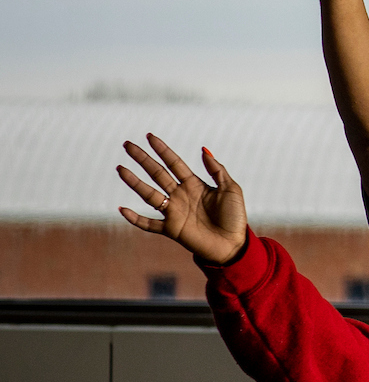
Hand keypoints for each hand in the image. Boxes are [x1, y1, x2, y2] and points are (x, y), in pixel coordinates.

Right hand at [116, 136, 247, 264]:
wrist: (234, 245)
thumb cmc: (235, 217)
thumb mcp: (231, 189)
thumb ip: (217, 170)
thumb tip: (204, 149)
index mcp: (194, 185)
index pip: (175, 163)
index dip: (163, 150)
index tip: (149, 136)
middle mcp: (181, 196)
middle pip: (158, 174)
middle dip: (143, 159)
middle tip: (128, 145)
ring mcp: (174, 212)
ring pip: (149, 194)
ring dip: (134, 182)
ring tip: (120, 169)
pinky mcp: (172, 229)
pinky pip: (149, 224)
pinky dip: (135, 218)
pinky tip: (122, 209)